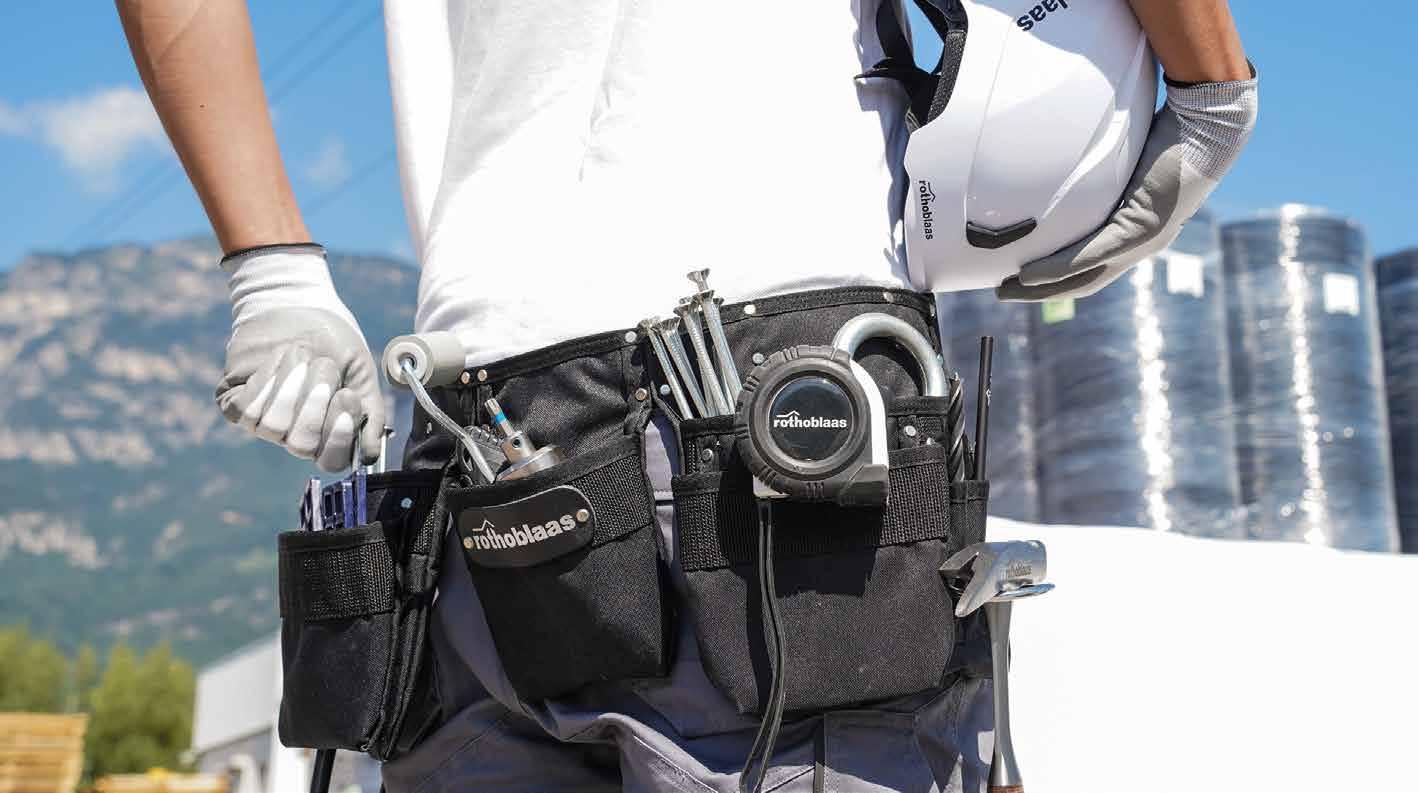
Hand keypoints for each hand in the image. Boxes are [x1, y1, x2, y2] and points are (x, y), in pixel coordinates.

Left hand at [215, 244, 384, 470]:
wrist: (299, 308)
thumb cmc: (335, 344)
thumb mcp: (361, 375)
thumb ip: (370, 414)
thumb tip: (369, 455)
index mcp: (329, 434)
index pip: (332, 460)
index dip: (339, 437)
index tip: (348, 396)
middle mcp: (295, 435)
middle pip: (301, 444)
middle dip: (315, 402)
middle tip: (325, 366)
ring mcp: (263, 422)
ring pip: (273, 426)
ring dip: (290, 384)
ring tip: (300, 354)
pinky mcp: (236, 403)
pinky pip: (245, 410)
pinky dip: (264, 381)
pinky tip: (276, 360)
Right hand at [998, 68, 1257, 301]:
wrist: (1208, 122)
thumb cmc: (1170, 128)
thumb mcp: (1127, 153)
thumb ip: (1101, 164)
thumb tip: (1065, 148)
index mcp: (1141, 228)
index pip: (1094, 265)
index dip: (1058, 278)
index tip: (1023, 278)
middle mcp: (1144, 242)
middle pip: (1085, 282)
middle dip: (1042, 293)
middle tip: (1003, 293)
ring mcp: (1144, 239)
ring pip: (1085, 277)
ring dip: (1043, 289)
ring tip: (1009, 289)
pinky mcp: (1140, 227)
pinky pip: (1091, 254)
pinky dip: (1058, 268)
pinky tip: (1030, 274)